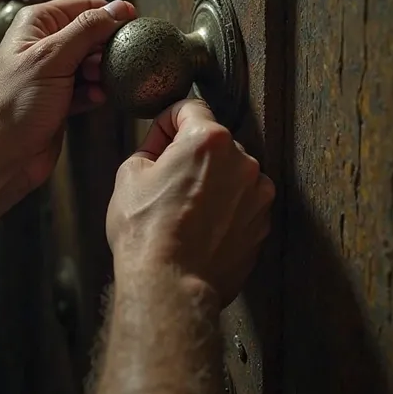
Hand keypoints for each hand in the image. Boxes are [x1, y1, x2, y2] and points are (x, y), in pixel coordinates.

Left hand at [0, 0, 135, 191]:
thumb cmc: (13, 104)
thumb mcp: (52, 57)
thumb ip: (87, 29)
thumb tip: (119, 7)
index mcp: (36, 23)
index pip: (83, 5)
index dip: (110, 13)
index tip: (133, 25)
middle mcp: (43, 45)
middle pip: (91, 34)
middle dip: (106, 47)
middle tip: (111, 61)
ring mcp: (52, 74)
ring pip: (93, 63)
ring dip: (103, 72)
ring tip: (99, 82)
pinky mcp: (60, 100)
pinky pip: (88, 89)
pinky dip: (96, 93)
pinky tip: (96, 98)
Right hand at [107, 99, 274, 306]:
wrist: (171, 285)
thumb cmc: (147, 231)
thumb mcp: (130, 175)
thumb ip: (151, 147)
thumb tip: (163, 146)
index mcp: (209, 139)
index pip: (191, 108)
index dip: (169, 122)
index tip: (160, 141)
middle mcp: (242, 160)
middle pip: (215, 143)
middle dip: (192, 156)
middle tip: (166, 183)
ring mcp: (257, 194)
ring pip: (230, 174)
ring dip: (212, 183)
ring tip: (185, 211)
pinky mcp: (262, 223)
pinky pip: (242, 203)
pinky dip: (225, 209)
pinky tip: (201, 228)